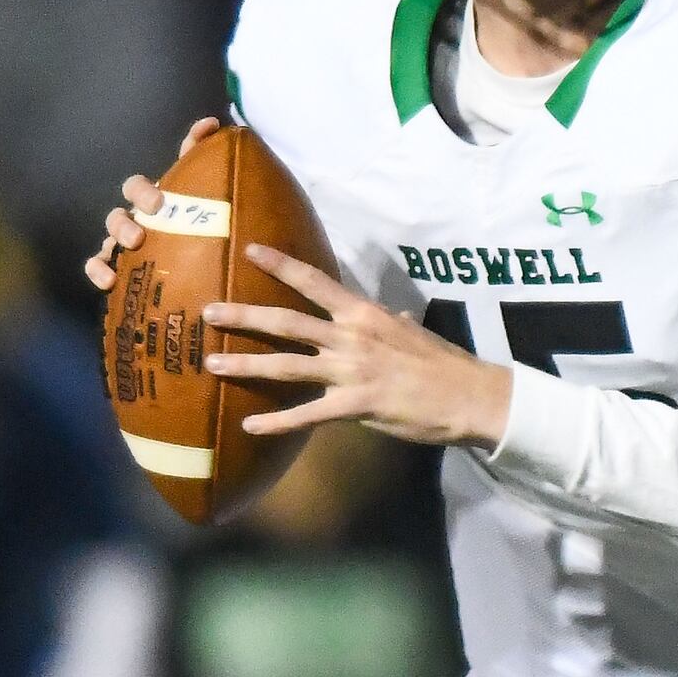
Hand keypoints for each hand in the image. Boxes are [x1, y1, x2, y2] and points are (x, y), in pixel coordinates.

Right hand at [82, 116, 224, 293]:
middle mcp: (132, 221)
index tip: (159, 204)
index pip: (135, 188)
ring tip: (129, 255)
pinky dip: (97, 271)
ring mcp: (121, 245)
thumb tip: (211, 122)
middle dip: (124, 224)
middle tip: (141, 235)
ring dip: (114, 245)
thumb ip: (202, 155)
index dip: (142, 192)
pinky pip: (97, 266)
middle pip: (117, 216)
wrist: (201, 260)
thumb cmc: (196, 218)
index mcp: (150, 202)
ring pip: (107, 240)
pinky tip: (108, 282)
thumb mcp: (201, 187)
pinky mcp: (116, 269)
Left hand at [205, 242, 516, 448]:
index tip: (249, 250)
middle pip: (286, 322)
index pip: (314, 281)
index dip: (279, 265)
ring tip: (212, 365)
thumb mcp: (414, 331)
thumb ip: (393, 323)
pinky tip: (249, 426)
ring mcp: (351, 372)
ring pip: (286, 365)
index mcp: (364, 314)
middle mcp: (351, 337)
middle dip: (243, 317)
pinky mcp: (355, 406)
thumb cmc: (444, 364)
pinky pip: (307, 415)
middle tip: (207, 312)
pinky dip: (276, 422)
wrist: (470, 396)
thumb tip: (392, 316)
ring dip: (246, 366)